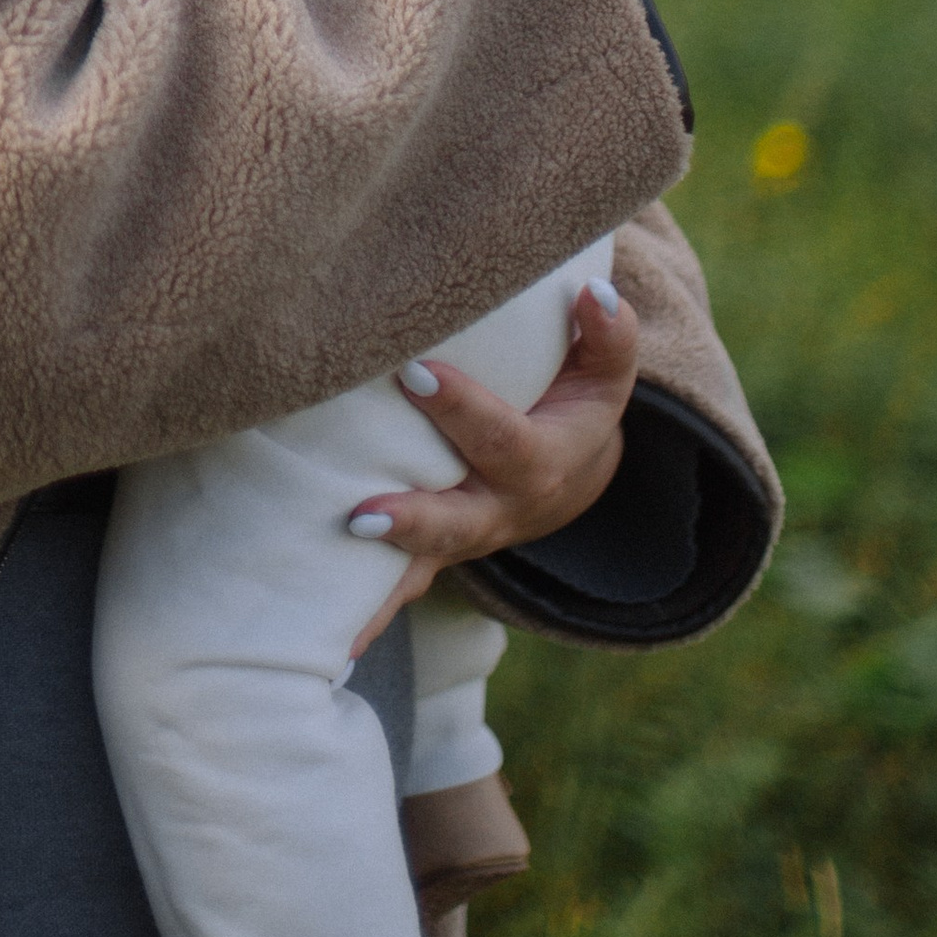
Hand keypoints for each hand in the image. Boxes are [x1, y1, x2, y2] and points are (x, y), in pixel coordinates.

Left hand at [347, 278, 637, 653]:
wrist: (572, 473)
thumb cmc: (573, 403)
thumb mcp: (603, 374)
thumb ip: (606, 336)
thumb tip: (594, 292)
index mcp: (543, 462)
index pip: (501, 439)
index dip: (461, 408)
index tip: (413, 372)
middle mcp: (503, 510)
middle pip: (461, 521)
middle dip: (416, 517)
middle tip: (364, 511)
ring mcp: (466, 537)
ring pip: (425, 562)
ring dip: (381, 567)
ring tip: (330, 569)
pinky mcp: (434, 553)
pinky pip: (400, 588)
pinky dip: (367, 616)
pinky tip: (332, 644)